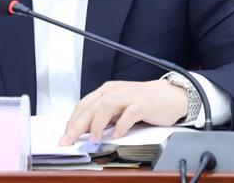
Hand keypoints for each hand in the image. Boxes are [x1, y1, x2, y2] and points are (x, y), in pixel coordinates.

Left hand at [58, 79, 186, 144]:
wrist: (169, 96)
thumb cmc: (143, 102)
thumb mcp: (119, 107)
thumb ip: (104, 116)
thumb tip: (84, 132)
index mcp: (107, 91)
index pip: (83, 105)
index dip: (72, 121)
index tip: (64, 136)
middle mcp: (115, 91)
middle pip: (90, 106)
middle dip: (77, 125)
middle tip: (68, 141)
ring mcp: (128, 96)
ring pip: (106, 106)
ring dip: (97, 123)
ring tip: (93, 139)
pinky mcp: (142, 104)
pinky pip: (129, 114)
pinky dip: (121, 125)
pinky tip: (117, 135)